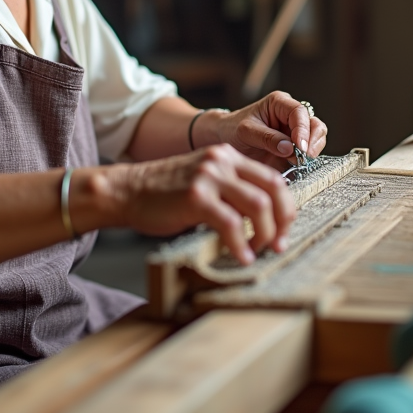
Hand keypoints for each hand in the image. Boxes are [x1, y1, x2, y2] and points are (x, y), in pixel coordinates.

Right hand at [111, 144, 295, 264]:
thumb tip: (262, 220)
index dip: (285, 207)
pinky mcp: (196, 196)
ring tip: (259, 251)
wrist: (128, 191)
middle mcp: (222, 161)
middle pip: (273, 189)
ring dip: (265, 233)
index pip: (273, 178)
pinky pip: (231, 223)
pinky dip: (241, 244)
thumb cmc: (165, 193)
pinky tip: (242, 256)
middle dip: (282, 221)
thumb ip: (231, 192)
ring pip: (258, 205)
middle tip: (278, 244)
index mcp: (228, 157)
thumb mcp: (204, 182)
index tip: (283, 230)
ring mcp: (209, 177)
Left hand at [198, 92, 327, 170]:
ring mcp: (294, 132)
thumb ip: (267, 138)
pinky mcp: (295, 147)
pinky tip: (299, 166)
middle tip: (305, 156)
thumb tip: (290, 148)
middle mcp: (291, 115)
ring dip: (312, 150)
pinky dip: (308, 159)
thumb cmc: (233, 129)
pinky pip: (309, 152)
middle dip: (313, 140)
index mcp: (279, 103)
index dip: (303, 129)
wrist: (225, 140)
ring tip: (300, 162)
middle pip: (314, 124)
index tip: (300, 147)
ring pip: (316, 137)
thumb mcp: (246, 132)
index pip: (299, 112)